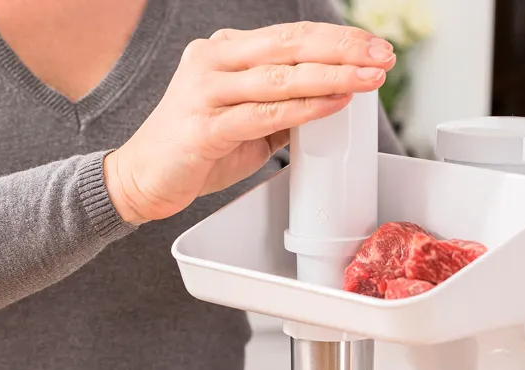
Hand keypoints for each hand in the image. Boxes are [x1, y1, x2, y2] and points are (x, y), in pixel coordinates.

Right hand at [103, 22, 394, 225]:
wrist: (143, 179)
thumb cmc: (196, 148)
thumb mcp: (246, 119)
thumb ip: (281, 106)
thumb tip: (331, 99)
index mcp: (225, 51)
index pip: (290, 35)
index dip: (336, 39)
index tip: (373, 47)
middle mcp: (213, 61)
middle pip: (289, 44)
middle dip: (342, 49)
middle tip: (381, 55)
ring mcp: (205, 91)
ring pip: (280, 77)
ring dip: (331, 76)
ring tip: (368, 79)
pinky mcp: (203, 127)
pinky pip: (263, 114)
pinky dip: (302, 109)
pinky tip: (331, 104)